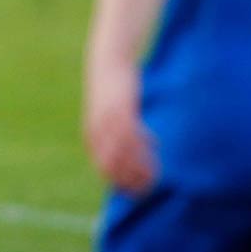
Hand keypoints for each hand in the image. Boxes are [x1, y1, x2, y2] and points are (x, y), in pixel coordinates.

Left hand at [83, 68, 156, 194]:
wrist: (108, 62)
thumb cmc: (112, 92)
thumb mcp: (111, 117)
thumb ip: (120, 136)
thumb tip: (143, 149)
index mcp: (92, 138)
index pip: (105, 170)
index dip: (123, 183)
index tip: (140, 189)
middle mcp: (97, 133)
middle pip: (114, 167)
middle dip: (133, 179)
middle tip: (153, 183)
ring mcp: (108, 122)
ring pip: (124, 154)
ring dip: (142, 165)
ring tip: (157, 169)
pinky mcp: (120, 110)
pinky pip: (132, 134)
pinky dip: (143, 143)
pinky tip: (155, 143)